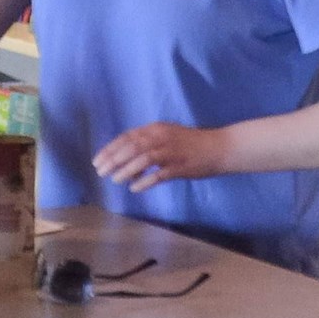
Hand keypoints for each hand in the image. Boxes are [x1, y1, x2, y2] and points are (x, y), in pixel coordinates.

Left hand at [92, 122, 227, 192]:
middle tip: (101, 172)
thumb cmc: (191, 144)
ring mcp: (172, 151)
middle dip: (113, 159)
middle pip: (132, 146)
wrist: (220, 147)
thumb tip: (125, 160)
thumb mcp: (167, 137)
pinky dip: (145, 181)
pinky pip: (159, 174)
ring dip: (126, 170)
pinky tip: (135, 188)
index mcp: (156, 129)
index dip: (110, 149)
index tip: (97, 161)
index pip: (127, 137)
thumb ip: (147, 145)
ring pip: (143, 158)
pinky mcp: (181, 166)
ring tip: (115, 180)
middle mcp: (162, 137)